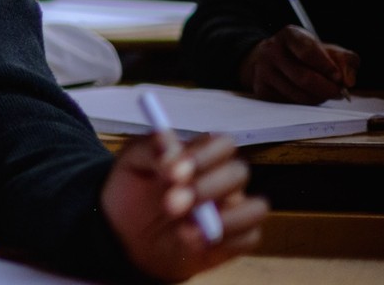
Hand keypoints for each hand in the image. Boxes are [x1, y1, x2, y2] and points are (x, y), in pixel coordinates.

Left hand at [102, 132, 265, 280]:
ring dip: (224, 219)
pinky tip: (193, 242)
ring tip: (182, 229)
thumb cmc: (135, 191)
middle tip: (171, 203)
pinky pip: (250, 237)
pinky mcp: (238, 239)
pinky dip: (226, 241)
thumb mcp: (132, 163)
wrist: (129, 234)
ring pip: (254, 207)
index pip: (222, 144)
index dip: (202, 156)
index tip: (173, 173)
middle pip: (238, 173)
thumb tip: (168, 141)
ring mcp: (234, 209)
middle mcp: (223, 178)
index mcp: (201, 154)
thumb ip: (150, 149)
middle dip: (205, 189)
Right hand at [240, 26, 359, 103]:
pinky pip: (290, 104)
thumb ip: (346, 60)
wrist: (272, 59)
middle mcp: (272, 50)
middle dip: (327, 89)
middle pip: (304, 78)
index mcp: (290, 35)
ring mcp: (264, 71)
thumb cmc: (306, 55)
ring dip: (318, 98)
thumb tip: (348, 81)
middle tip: (338, 93)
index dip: (326, 67)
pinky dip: (305, 103)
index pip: (307, 51)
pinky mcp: (262, 89)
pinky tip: (308, 95)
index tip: (338, 77)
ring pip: (298, 95)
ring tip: (324, 93)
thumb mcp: (328, 49)